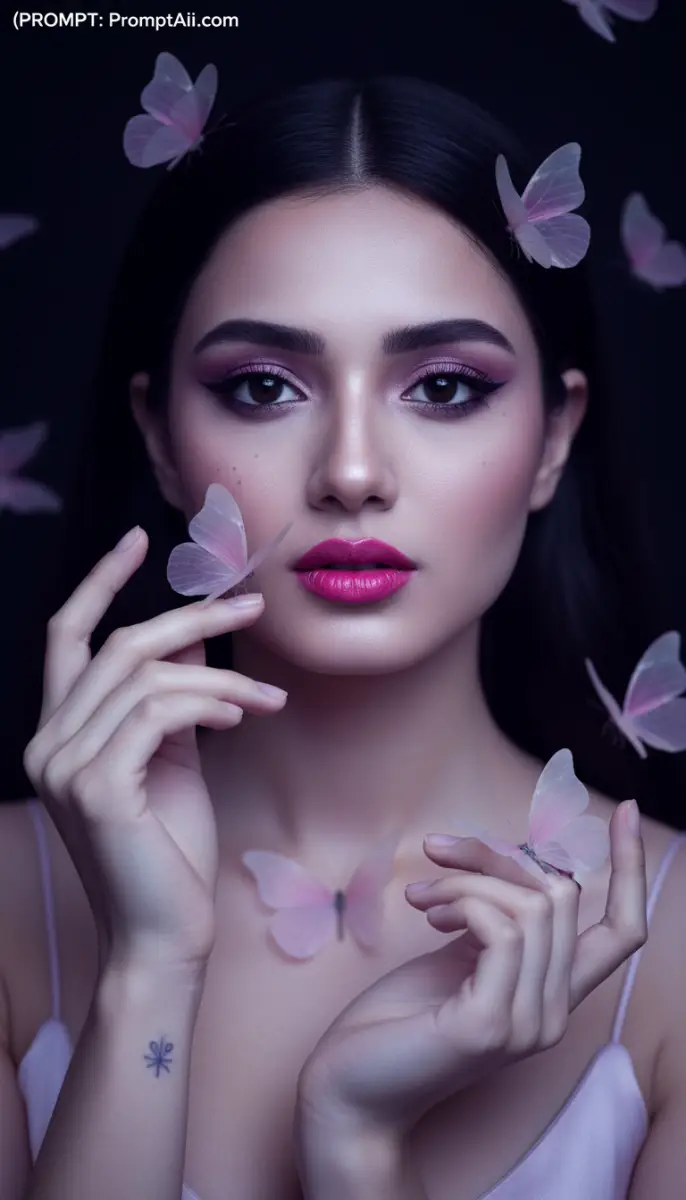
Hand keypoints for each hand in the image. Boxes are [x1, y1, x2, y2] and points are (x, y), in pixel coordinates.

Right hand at [23, 526, 286, 970]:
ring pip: (145, 677)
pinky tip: (243, 714)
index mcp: (59, 734)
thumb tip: (195, 639)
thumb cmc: (171, 850)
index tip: (137, 539)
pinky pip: (158, 714)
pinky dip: (208, 703)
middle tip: (251, 608)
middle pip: (118, 647)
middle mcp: (47, 744)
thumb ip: (173, 701)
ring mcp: (64, 766)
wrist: (165, 935)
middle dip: (191, 619)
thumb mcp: (173, 759)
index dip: (99, 583)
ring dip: (219, 676)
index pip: (66, 638)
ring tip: (266, 697)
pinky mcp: (96, 788)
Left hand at [297, 801, 645, 1139]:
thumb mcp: (461, 954)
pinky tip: (428, 914)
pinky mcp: (489, 1024)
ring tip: (424, 896)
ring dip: (469, 878)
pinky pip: (501, 928)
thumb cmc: (398, 1019)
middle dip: (498, 854)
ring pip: (532, 904)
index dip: (630, 868)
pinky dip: (463, 899)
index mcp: (552, 994)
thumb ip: (498, 919)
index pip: (624, 931)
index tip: (624, 809)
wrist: (347, 1089)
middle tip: (439, 854)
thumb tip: (512, 860)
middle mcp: (554, 1013)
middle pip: (564, 894)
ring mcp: (527, 1023)